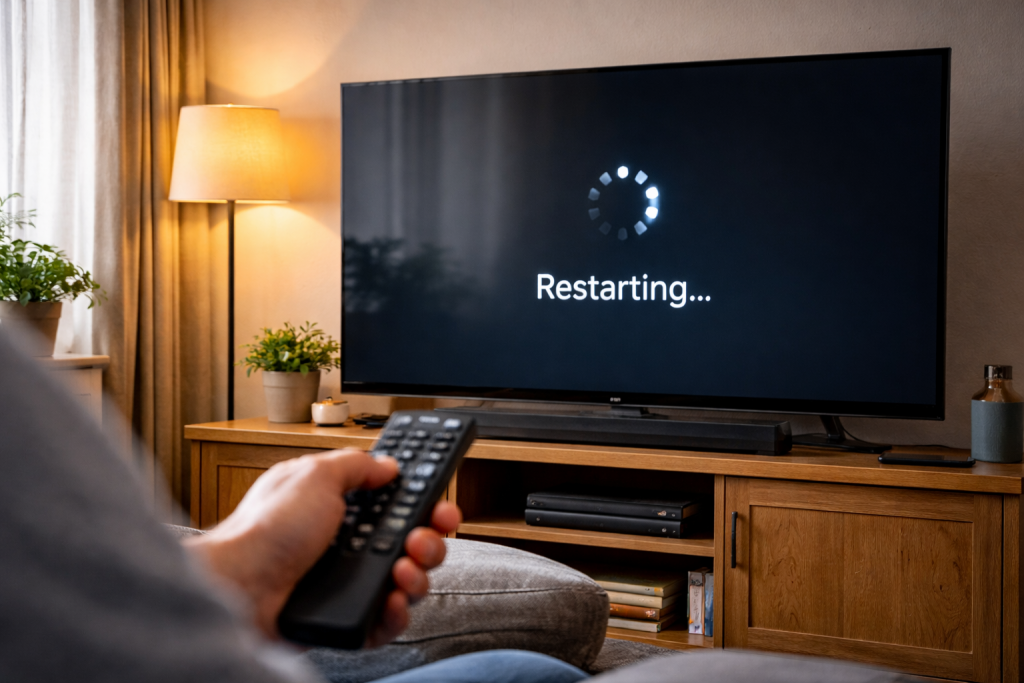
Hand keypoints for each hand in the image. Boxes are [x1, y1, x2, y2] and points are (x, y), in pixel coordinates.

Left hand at [184, 448, 460, 642]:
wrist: (238, 585)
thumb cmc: (264, 530)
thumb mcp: (313, 476)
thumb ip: (355, 465)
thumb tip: (387, 465)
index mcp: (342, 509)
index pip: (398, 504)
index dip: (425, 503)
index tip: (440, 503)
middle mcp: (349, 546)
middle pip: (412, 543)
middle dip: (430, 538)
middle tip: (421, 536)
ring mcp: (350, 583)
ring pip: (409, 581)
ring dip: (418, 574)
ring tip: (402, 568)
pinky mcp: (348, 618)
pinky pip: (389, 621)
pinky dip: (397, 611)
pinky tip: (390, 599)